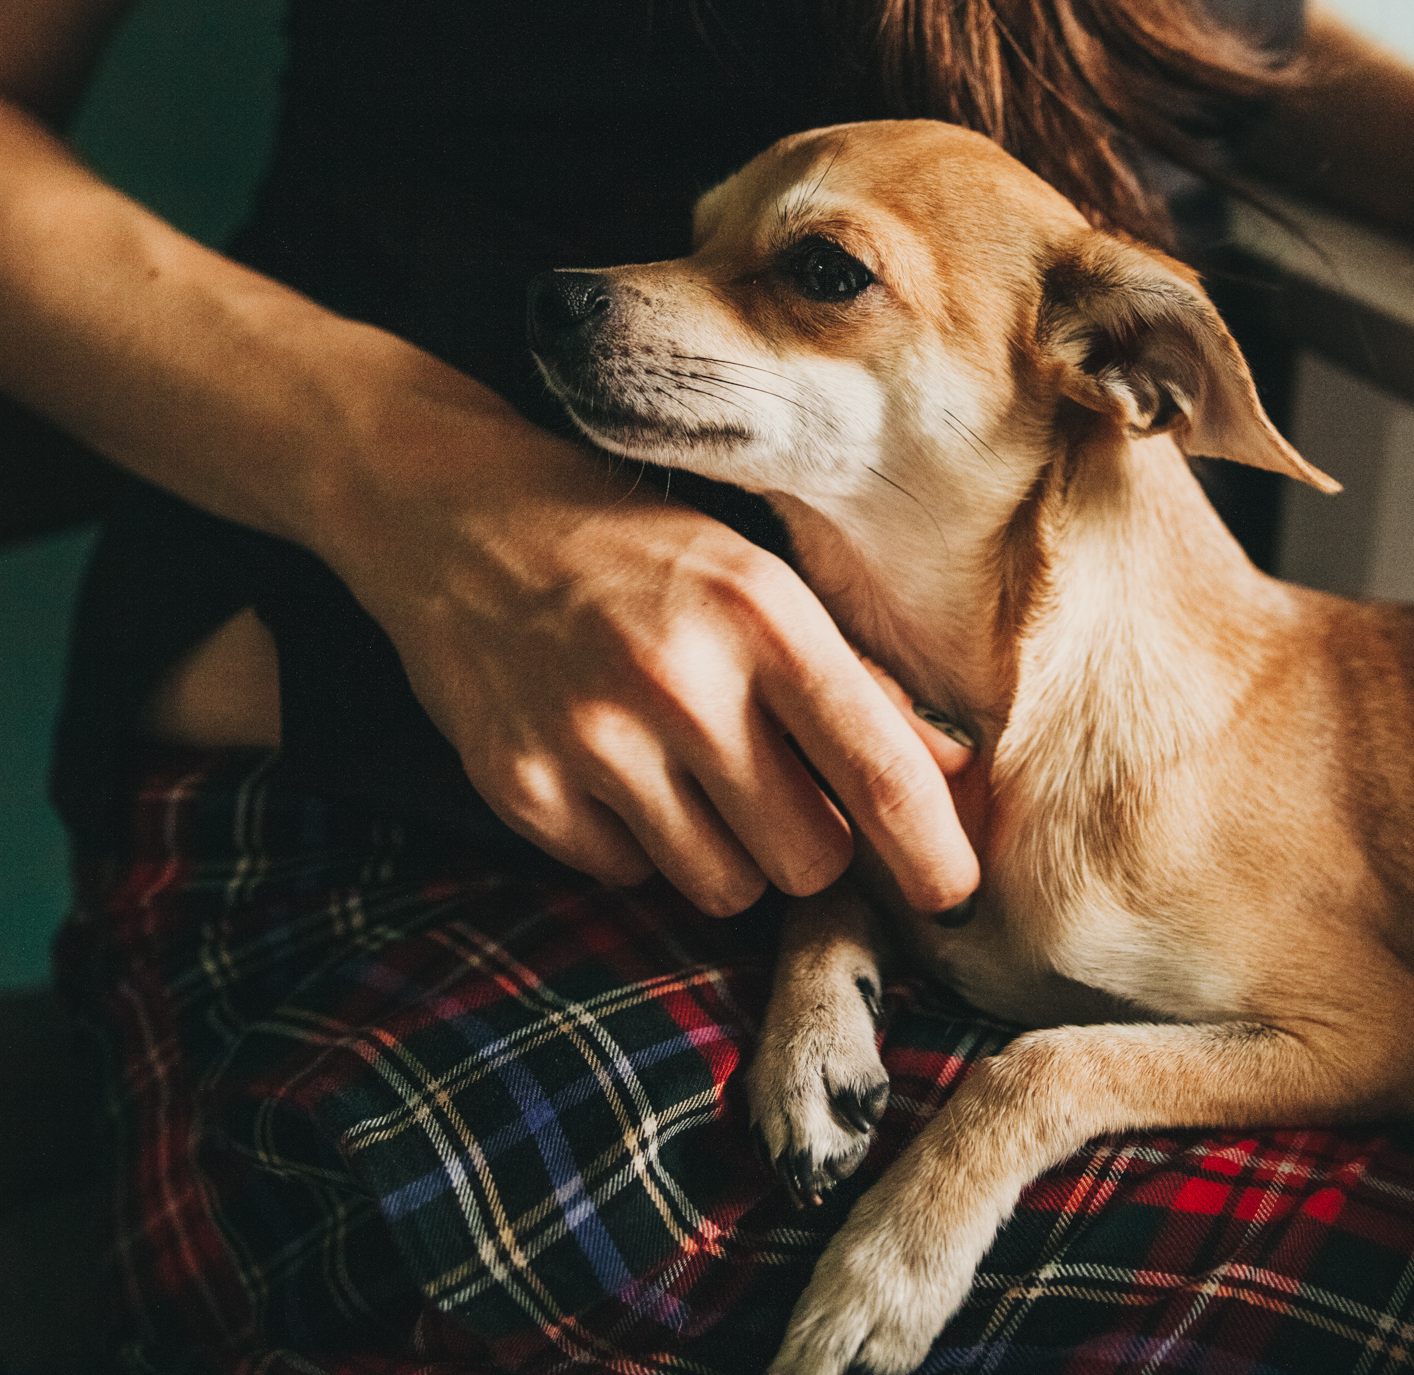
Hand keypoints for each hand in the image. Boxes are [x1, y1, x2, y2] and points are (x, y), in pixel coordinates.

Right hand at [311, 379, 979, 918]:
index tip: (955, 895)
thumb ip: (856, 684)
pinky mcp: (522, 788)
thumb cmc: (638, 551)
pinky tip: (613, 768)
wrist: (458, 518)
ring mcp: (591, 740)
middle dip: (808, 844)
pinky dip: (634, 844)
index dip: (929, 851)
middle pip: (806, 859)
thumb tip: (955, 774)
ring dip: (724, 852)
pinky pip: (626, 877)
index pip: (876, 769)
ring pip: (721, 887)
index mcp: (761, 615)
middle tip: (777, 790)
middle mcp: (680, 680)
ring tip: (689, 773)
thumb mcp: (760, 583)